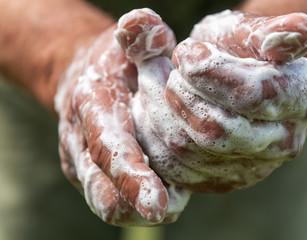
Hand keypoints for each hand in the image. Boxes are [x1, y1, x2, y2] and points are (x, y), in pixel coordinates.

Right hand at [55, 9, 189, 225]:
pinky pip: (114, 204)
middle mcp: (81, 141)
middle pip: (103, 189)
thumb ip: (142, 36)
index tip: (158, 203)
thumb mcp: (131, 44)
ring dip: (140, 210)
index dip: (132, 177)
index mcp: (92, 105)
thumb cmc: (119, 63)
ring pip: (108, 204)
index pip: (109, 148)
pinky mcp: (92, 176)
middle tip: (174, 203)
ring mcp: (84, 163)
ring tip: (175, 198)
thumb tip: (143, 23)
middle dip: (136, 204)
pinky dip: (138, 206)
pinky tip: (167, 194)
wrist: (87, 80)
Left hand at [122, 10, 306, 192]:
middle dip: (181, 94)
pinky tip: (159, 110)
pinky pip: (178, 167)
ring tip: (159, 84)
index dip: (208, 72)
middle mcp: (285, 141)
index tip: (185, 52)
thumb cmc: (239, 51)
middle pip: (218, 130)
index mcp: (302, 98)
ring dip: (161, 112)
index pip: (251, 94)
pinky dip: (158, 136)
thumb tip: (295, 33)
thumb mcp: (249, 32)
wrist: (233, 80)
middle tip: (170, 71)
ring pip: (190, 149)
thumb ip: (272, 31)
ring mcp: (254, 167)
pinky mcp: (225, 180)